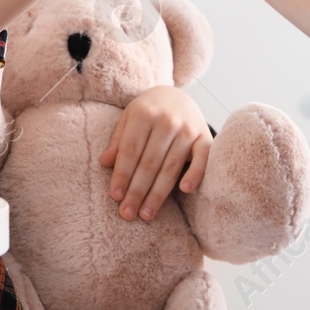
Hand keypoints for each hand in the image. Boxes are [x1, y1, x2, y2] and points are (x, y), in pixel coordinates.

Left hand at [100, 84, 212, 220]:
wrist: (177, 96)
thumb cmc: (147, 112)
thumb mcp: (128, 119)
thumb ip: (118, 141)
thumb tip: (104, 162)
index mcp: (143, 114)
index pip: (130, 150)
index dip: (122, 174)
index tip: (115, 196)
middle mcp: (167, 120)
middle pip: (149, 162)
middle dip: (137, 191)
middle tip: (127, 213)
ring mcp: (188, 129)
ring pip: (171, 167)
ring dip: (158, 193)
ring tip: (146, 213)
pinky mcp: (205, 137)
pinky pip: (202, 159)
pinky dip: (195, 174)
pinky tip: (184, 190)